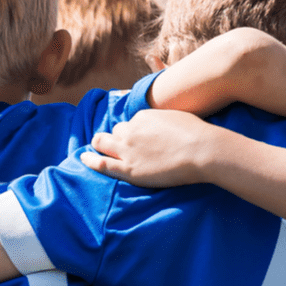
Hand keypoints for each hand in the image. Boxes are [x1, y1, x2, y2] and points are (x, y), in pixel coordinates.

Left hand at [81, 109, 222, 187]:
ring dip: (101, 145)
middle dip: (116, 137)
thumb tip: (160, 124)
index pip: (131, 123)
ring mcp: (128, 150)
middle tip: (119, 144)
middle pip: (115, 132)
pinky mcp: (129, 168)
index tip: (139, 138)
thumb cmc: (197, 134)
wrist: (203, 150)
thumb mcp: (177, 116)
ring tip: (98, 149)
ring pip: (103, 143)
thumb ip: (161, 120)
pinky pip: (101, 163)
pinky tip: (83, 159)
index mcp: (143, 117)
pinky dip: (89, 160)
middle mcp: (131, 131)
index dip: (134, 131)